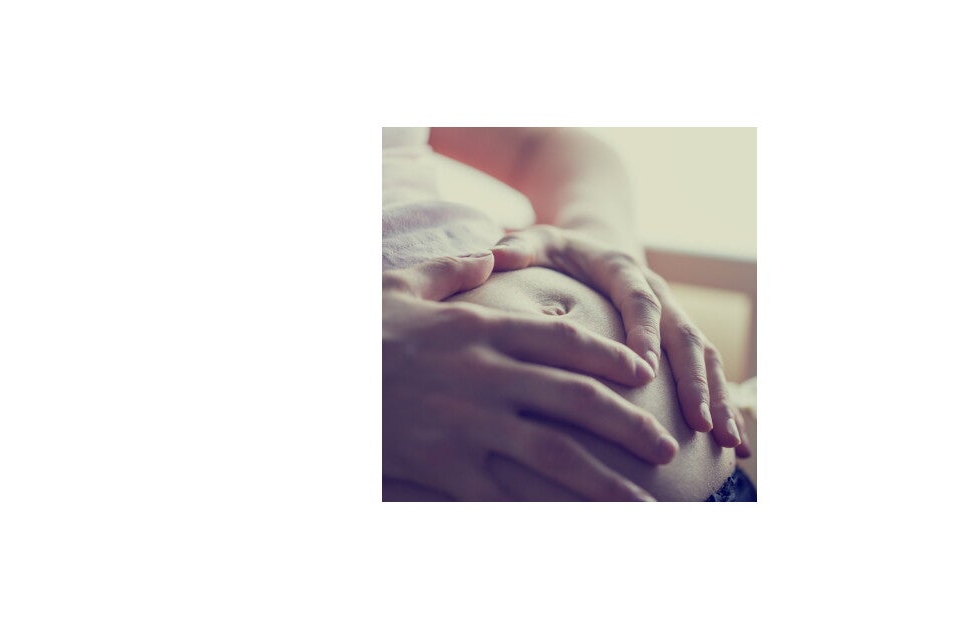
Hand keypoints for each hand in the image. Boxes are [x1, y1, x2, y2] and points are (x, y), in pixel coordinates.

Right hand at [382, 252, 677, 500]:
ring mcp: (467, 426)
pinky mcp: (446, 469)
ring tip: (641, 502)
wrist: (314, 382)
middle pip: (576, 400)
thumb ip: (452, 271)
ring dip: (605, 479)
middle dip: (627, 424)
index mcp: (479, 331)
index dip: (611, 358)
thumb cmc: (358, 333)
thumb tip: (490, 255)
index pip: (565, 342)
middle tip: (662, 444)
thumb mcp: (400, 287)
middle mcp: (484, 378)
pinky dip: (547, 513)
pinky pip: (507, 496)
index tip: (640, 373)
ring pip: (554, 455)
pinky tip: (576, 526)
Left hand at [491, 226, 751, 456]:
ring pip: (706, 358)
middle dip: (694, 381)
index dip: (645, 334)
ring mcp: (674, 318)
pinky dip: (724, 408)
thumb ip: (521, 247)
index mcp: (623, 270)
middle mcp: (658, 293)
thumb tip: (496, 254)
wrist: (593, 248)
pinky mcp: (680, 341)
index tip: (644, 371)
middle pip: (685, 335)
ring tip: (726, 441)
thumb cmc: (558, 254)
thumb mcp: (539, 242)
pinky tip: (735, 448)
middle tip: (698, 423)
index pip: (639, 300)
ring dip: (718, 399)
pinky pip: (709, 373)